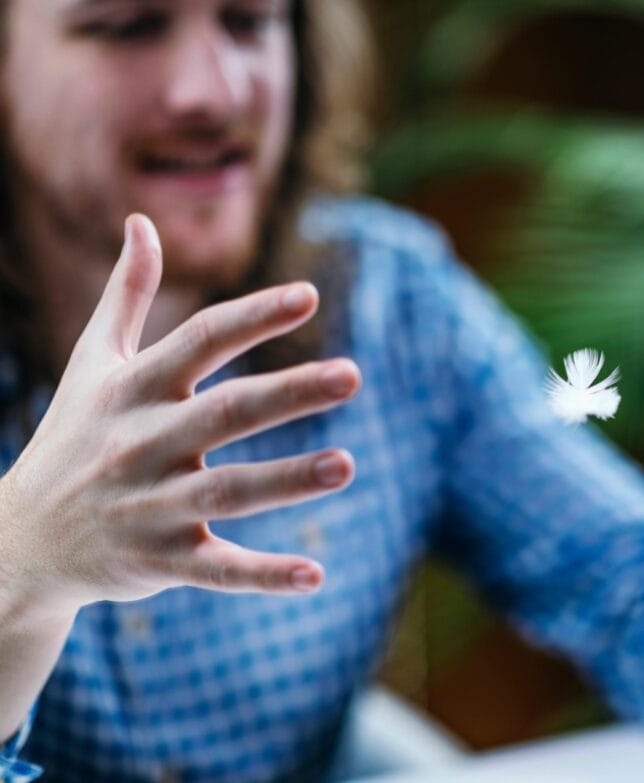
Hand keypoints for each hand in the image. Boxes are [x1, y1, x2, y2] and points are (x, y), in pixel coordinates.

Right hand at [0, 215, 359, 618]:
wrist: (19, 541)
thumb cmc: (72, 438)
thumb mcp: (92, 365)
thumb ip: (126, 296)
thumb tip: (140, 222)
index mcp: (133, 390)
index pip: (200, 340)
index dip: (254, 317)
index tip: (309, 295)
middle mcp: (142, 443)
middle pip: (225, 412)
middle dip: (288, 392)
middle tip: (352, 375)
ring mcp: (151, 505)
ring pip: (228, 491)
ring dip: (288, 479)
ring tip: (347, 465)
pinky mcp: (160, 560)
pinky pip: (217, 569)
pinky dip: (263, 575)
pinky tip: (314, 576)